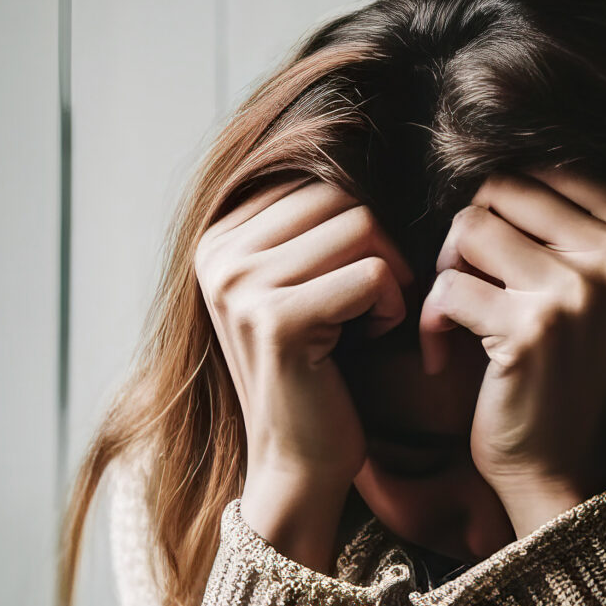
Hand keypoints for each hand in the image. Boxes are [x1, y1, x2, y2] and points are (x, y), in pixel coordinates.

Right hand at [194, 179, 412, 570]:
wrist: (296, 466)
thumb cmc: (316, 376)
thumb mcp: (302, 286)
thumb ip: (310, 225)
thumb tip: (351, 139)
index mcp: (218, 237)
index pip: (317, 180)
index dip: (358, 231)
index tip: (350, 286)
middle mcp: (217, 254)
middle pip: (340, 196)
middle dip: (376, 248)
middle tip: (369, 305)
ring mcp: (240, 286)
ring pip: (361, 227)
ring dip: (386, 276)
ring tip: (365, 322)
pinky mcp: (277, 320)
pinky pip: (372, 273)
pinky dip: (388, 307)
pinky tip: (368, 340)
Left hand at [419, 169, 605, 534]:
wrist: (558, 467)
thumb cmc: (558, 369)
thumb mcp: (584, 284)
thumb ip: (559, 217)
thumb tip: (491, 142)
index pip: (542, 170)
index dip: (501, 213)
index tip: (499, 266)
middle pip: (501, 190)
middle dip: (468, 238)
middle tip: (466, 290)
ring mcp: (581, 291)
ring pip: (469, 229)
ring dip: (447, 274)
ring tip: (456, 319)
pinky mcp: (532, 329)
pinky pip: (446, 287)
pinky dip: (431, 322)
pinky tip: (442, 356)